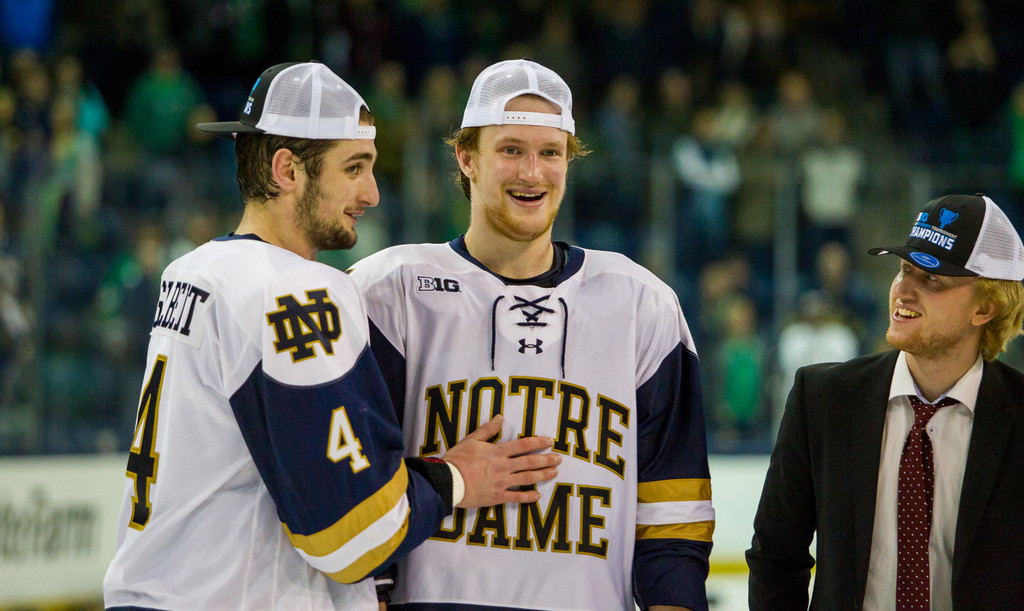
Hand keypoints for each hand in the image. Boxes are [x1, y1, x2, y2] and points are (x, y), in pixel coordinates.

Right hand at [443, 414, 559, 507]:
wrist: (448, 482)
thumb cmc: (457, 460)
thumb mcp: (471, 440)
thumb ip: (487, 429)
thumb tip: (499, 417)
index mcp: (497, 452)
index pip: (523, 445)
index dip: (539, 442)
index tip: (550, 441)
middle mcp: (503, 467)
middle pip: (530, 462)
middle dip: (547, 459)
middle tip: (559, 458)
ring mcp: (502, 483)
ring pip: (527, 478)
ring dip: (543, 475)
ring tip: (555, 472)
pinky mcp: (497, 497)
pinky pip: (516, 497)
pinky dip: (528, 497)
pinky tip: (538, 495)